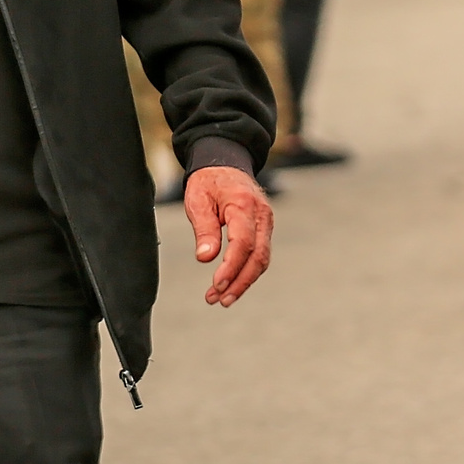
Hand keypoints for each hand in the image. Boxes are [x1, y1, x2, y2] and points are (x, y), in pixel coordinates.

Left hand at [183, 165, 272, 306]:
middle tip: (218, 299)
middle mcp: (261, 215)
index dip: (231, 267)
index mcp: (243, 204)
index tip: (217, 285)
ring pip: (262, 259)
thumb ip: (203, 228)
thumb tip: (205, 258)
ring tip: (222, 298)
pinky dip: (247, 272)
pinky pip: (260, 254)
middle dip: (239, 282)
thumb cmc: (208, 181)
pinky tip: (231, 284)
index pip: (243, 242)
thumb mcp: (197, 200)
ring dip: (243, 282)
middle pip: (258, 256)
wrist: (225, 164)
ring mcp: (266, 222)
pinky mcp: (264, 229)